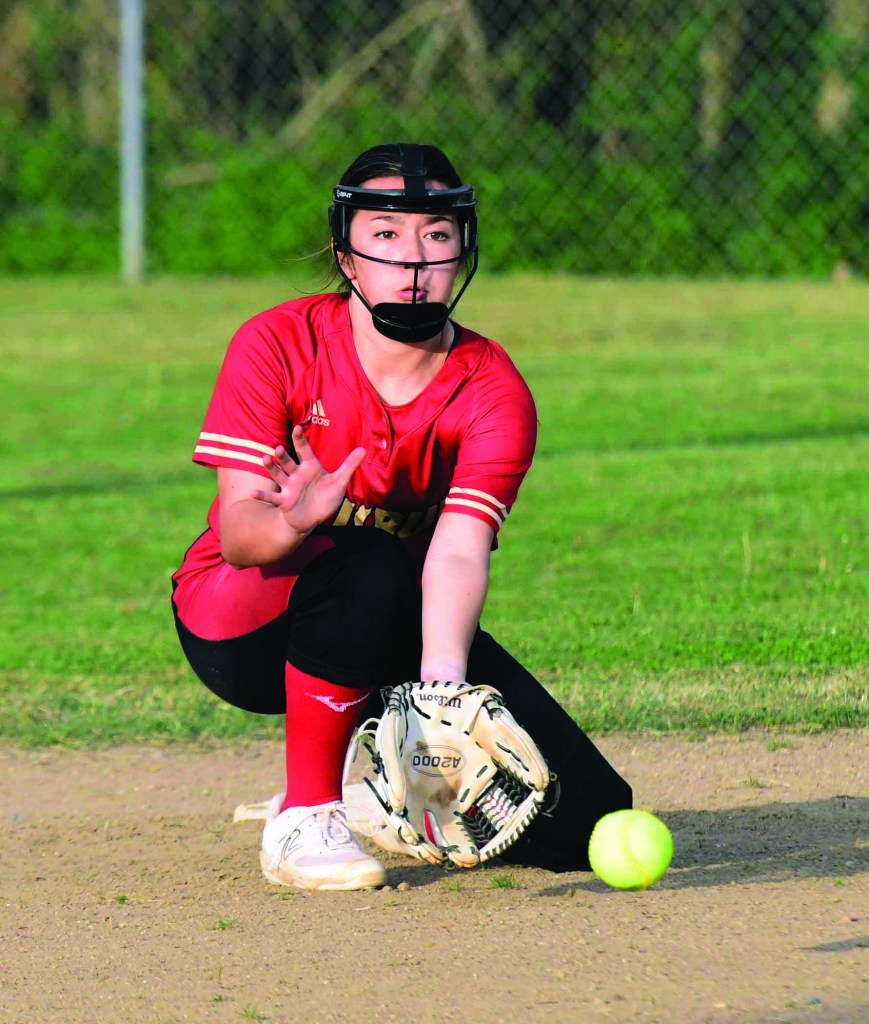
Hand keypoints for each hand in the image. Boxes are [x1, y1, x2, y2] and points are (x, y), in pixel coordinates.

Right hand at [250, 425, 365, 535]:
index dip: (300, 439)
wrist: (314, 516)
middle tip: (278, 448)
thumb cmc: (326, 497)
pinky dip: (262, 496)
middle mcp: (297, 474)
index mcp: (310, 466)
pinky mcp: (284, 501)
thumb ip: (350, 466)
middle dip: (283, 456)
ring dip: (271, 468)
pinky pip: (272, 498)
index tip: (296, 428)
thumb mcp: (340, 481)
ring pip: (278, 475)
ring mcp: (289, 487)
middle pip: (288, 462)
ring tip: (265, 459)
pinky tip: (252, 494)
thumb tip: (364, 449)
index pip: (304, 450)